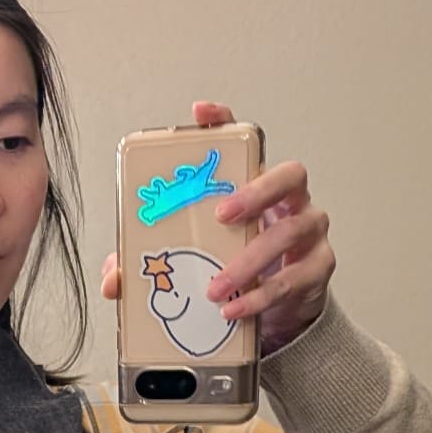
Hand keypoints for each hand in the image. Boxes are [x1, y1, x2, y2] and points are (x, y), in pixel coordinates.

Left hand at [101, 100, 336, 355]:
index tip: (200, 113)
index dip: (226, 122)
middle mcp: (289, 201)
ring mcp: (309, 232)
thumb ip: (155, 263)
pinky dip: (261, 296)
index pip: (245, 142)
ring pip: (290, 231)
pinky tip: (234, 310)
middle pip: (287, 176)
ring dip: (249, 261)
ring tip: (216, 288)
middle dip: (255, 191)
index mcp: (255, 186)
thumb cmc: (238, 274)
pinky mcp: (317, 269)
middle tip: (221, 215)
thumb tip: (114, 278)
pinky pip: (293, 279)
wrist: (276, 319)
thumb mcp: (195, 263)